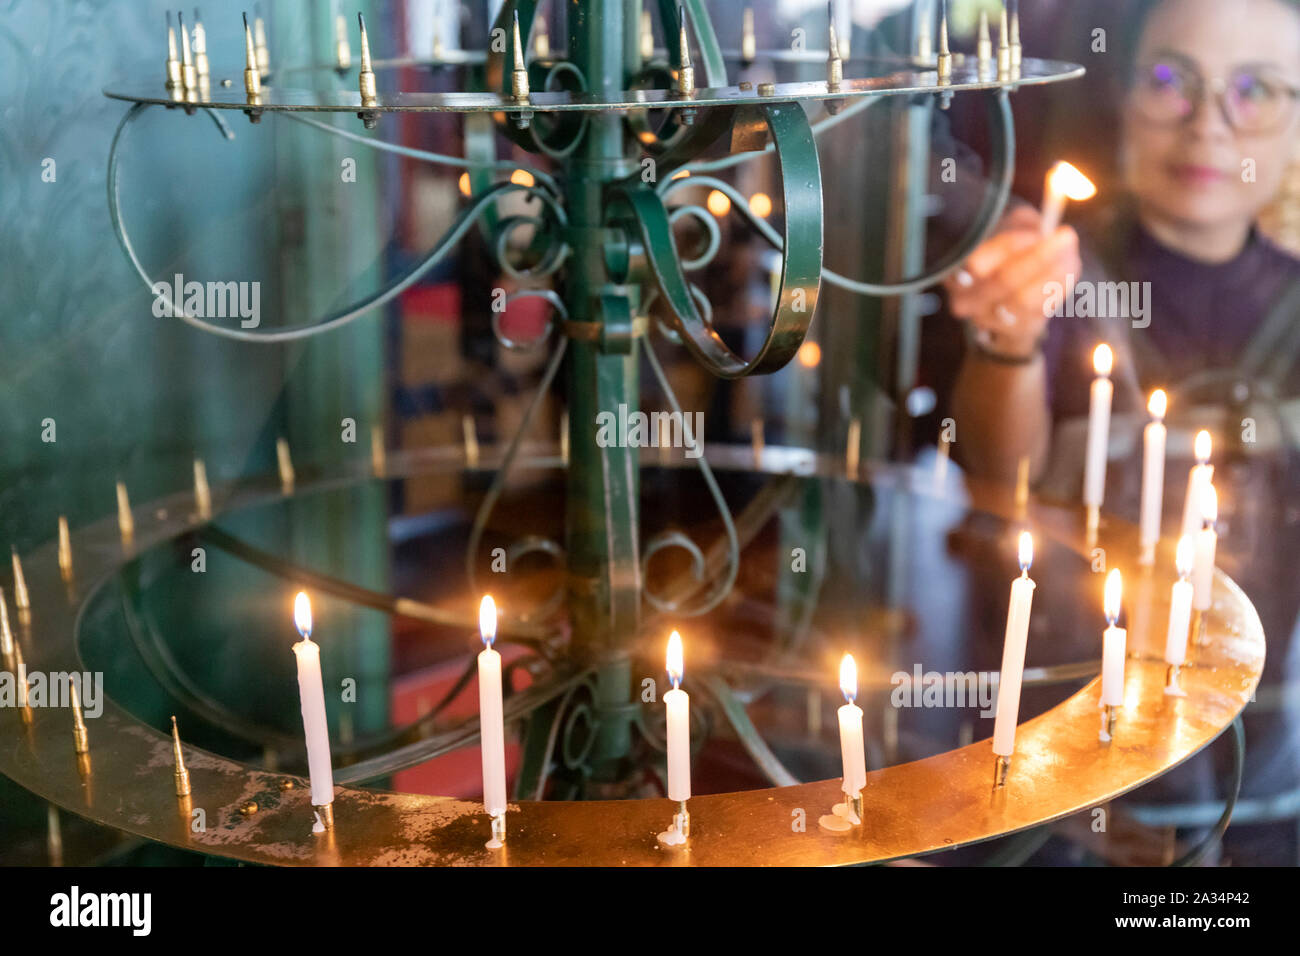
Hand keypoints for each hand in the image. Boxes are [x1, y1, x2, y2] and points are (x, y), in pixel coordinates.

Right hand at [943, 206, 1081, 359]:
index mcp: (955, 271)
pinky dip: (1058, 289)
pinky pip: (1039, 313)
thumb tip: (1045, 231)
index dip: (1011, 245)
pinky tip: (1067, 270)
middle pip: (1004, 281)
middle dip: (1039, 257)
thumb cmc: (1005, 250)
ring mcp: (987, 320)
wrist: (1004, 293)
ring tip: (1071, 254)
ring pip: (1025, 300)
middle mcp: (965, 300)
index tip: (1037, 232)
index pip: (977, 262)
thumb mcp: (1007, 228)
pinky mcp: (1012, 333)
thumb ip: (1021, 225)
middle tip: (1067, 235)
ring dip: (1054, 274)